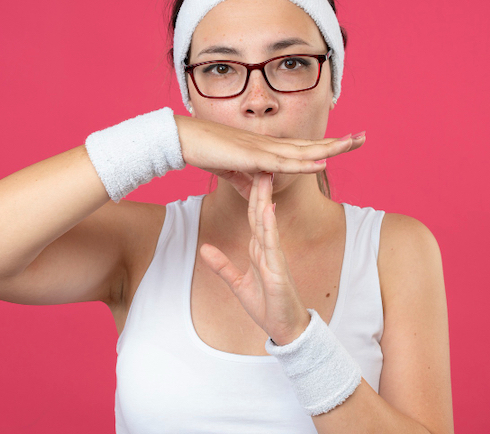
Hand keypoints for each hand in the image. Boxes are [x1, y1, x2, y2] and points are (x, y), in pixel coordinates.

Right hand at [175, 116, 362, 198]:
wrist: (185, 139)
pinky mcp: (253, 157)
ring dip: (328, 149)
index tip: (346, 142)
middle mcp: (269, 145)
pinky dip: (304, 164)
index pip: (302, 147)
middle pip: (310, 145)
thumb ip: (249, 181)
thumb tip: (261, 191)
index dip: (324, 145)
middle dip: (337, 142)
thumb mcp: (233, 172)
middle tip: (363, 137)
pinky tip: (321, 163)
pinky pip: (283, 162)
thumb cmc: (207, 151)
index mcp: (266, 148)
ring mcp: (263, 149)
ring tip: (351, 144)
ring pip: (302, 151)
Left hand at [198, 172, 310, 345]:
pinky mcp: (278, 269)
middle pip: (261, 212)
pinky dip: (269, 226)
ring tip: (264, 176)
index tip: (247, 173)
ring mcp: (275, 257)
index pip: (254, 216)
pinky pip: (272, 244)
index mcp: (259, 249)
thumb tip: (203, 249)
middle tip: (258, 160)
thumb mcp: (238, 284)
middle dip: (259, 187)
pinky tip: (267, 210)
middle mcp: (268, 248)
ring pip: (267, 222)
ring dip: (265, 199)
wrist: (286, 329)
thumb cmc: (268, 306)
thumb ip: (222, 266)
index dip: (250, 195)